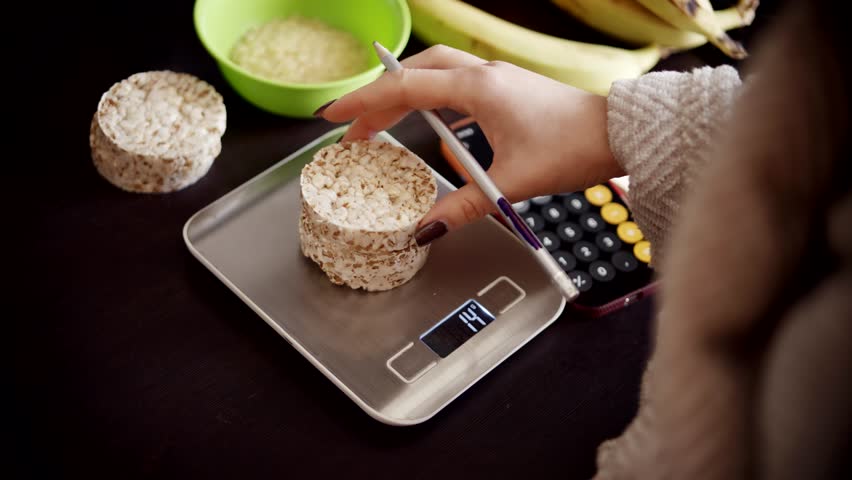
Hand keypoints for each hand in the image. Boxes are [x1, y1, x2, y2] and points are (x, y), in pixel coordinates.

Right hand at [317, 45, 622, 244]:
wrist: (620, 133)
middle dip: (380, 98)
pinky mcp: (509, 90)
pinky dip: (435, 99)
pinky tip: (434, 122)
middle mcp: (484, 75)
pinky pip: (458, 85)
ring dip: (406, 94)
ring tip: (384, 122)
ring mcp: (498, 78)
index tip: (334, 116)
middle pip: (416, 73)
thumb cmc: (574, 147)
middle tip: (355, 126)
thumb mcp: (511, 182)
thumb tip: (424, 231)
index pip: (406, 88)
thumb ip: (463, 207)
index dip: (364, 103)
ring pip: (437, 74)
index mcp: (479, 88)